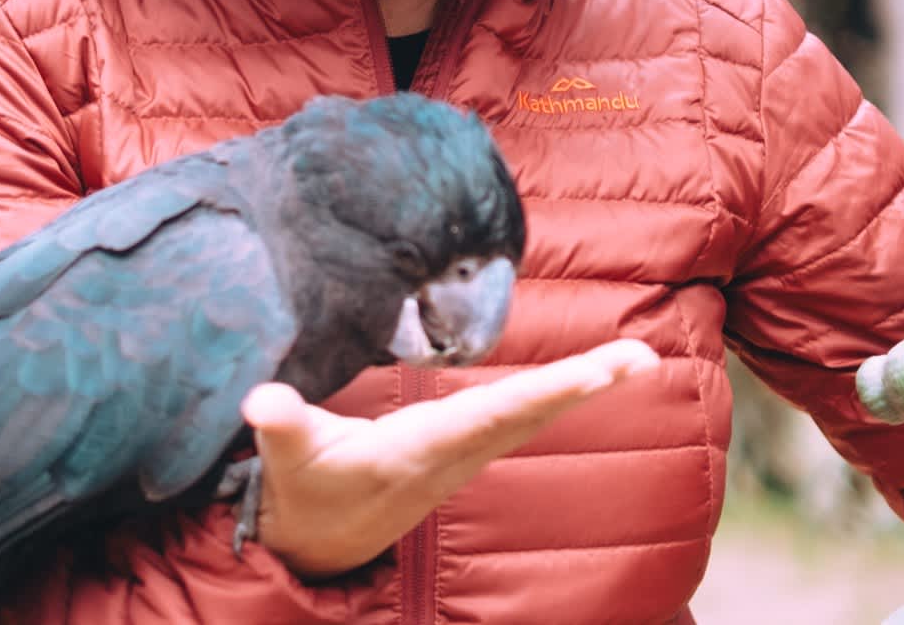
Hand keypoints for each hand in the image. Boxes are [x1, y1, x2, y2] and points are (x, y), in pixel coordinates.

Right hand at [240, 337, 658, 577]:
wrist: (317, 544)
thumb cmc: (304, 492)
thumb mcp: (288, 461)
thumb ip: (281, 426)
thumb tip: (262, 398)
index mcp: (420, 449)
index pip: (491, 413)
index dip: (542, 392)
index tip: (593, 374)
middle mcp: (454, 453)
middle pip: (530, 413)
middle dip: (585, 385)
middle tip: (642, 359)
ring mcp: (463, 454)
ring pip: (533, 415)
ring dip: (584, 387)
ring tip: (635, 360)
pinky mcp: (462, 450)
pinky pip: (521, 417)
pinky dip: (558, 394)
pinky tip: (589, 378)